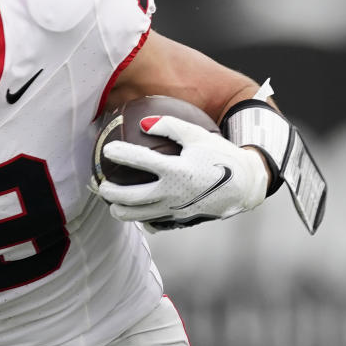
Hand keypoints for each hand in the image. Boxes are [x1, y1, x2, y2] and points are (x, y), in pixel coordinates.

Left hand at [96, 115, 266, 228]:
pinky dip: (142, 219)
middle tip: (100, 185)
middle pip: (132, 197)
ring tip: (111, 205)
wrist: (245, 186)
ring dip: (121, 211)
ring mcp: (176, 211)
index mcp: (177, 170)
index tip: (107, 149)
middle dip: (111, 192)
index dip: (121, 154)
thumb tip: (143, 122)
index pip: (141, 161)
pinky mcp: (181, 221)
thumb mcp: (198, 135)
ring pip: (140, 216)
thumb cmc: (220, 155)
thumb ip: (171, 126)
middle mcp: (174, 194)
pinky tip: (135, 214)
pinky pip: (156, 222)